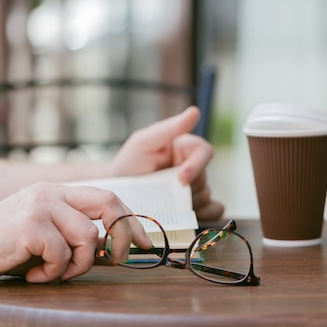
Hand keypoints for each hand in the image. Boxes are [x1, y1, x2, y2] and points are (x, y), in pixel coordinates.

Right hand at [0, 183, 140, 282]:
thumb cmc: (5, 247)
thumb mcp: (46, 236)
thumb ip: (75, 236)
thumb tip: (114, 252)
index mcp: (57, 192)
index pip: (107, 196)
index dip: (130, 220)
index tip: (143, 242)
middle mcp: (52, 193)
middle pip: (108, 203)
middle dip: (123, 234)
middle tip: (123, 259)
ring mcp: (41, 206)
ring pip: (87, 236)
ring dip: (78, 264)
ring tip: (55, 272)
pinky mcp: (31, 224)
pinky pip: (62, 254)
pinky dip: (53, 272)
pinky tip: (34, 275)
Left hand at [109, 106, 223, 219]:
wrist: (116, 191)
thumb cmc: (129, 162)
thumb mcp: (144, 142)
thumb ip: (169, 128)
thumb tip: (195, 111)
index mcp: (185, 149)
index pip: (204, 152)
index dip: (197, 165)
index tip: (181, 179)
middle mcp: (192, 167)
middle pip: (204, 178)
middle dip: (187, 188)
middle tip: (165, 194)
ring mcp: (192, 189)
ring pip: (205, 196)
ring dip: (189, 203)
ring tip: (166, 204)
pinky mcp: (190, 207)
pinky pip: (211, 210)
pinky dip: (207, 213)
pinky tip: (191, 215)